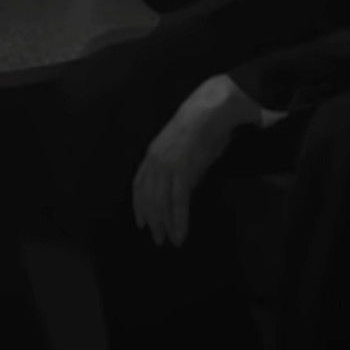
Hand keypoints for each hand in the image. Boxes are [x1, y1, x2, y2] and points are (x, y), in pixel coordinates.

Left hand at [132, 74, 264, 246]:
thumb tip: (181, 189)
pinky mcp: (182, 169)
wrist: (210, 109)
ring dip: (166, 225)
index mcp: (152, 155)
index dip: (139, 206)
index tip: (141, 223)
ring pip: (161, 203)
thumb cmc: (201, 127)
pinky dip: (179, 220)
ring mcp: (166, 165)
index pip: (139, 186)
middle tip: (159, 239)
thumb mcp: (184, 150)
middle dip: (153, 221)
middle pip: (149, 198)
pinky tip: (182, 233)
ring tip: (172, 240)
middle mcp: (154, 161)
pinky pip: (178, 201)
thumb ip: (179, 169)